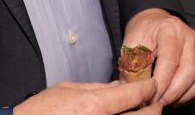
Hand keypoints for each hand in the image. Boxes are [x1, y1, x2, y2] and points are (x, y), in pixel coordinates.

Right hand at [15, 79, 160, 113]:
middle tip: (153, 101)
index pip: (135, 94)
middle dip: (153, 107)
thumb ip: (98, 88)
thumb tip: (120, 85)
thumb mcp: (68, 89)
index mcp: (94, 106)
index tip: (151, 84)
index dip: (148, 87)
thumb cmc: (41, 111)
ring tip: (140, 111)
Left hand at [121, 8, 194, 104]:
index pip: (170, 61)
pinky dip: (190, 94)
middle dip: (172, 93)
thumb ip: (134, 68)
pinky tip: (174, 96)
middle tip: (156, 102)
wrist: (153, 22)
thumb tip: (138, 92)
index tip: (149, 97)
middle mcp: (189, 37)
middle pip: (189, 72)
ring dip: (182, 96)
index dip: (161, 84)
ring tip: (164, 100)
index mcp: (170, 30)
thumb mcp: (131, 46)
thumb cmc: (143, 33)